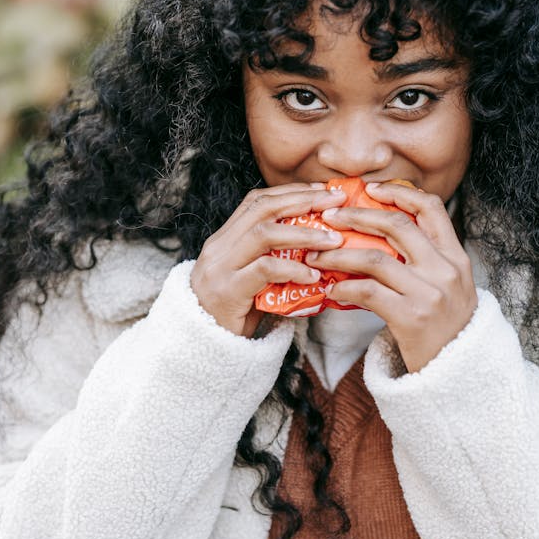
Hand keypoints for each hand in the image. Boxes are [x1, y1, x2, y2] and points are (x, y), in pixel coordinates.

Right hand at [190, 183, 345, 336]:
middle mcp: (219, 247)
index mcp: (225, 239)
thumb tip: (320, 251)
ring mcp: (221, 267)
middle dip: (303, 200)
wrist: (201, 347)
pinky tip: (314, 276)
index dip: (291, 192)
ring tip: (333, 240)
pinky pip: (265, 270)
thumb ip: (275, 261)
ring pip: (264, 234)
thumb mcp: (252, 281)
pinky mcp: (227, 291)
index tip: (322, 191)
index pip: (258, 201)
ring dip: (304, 233)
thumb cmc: (233, 315)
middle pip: (263, 209)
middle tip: (336, 201)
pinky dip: (294, 270)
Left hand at [306, 182, 477, 371]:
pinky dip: (343, 288)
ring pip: (374, 257)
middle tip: (329, 217)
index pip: (431, 208)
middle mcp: (445, 270)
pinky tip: (331, 290)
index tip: (371, 189)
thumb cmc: (446, 329)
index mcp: (456, 257)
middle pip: (396, 225)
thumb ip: (427, 261)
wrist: (458, 374)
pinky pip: (366, 292)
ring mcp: (428, 293)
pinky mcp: (410, 317)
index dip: (399, 193)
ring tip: (318, 255)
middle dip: (357, 216)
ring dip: (338, 253)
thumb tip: (380, 236)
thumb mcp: (450, 287)